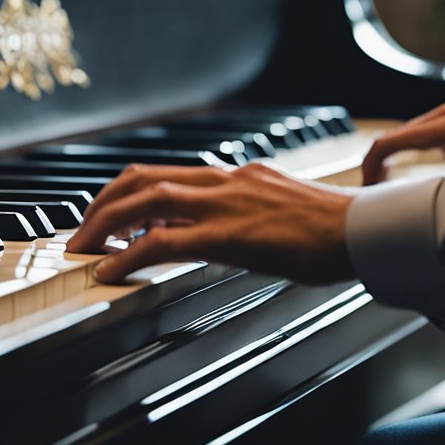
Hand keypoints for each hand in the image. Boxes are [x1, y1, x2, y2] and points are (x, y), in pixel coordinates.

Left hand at [65, 162, 357, 285]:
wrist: (363, 229)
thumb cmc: (329, 227)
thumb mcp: (274, 209)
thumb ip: (239, 212)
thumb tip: (209, 229)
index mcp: (232, 176)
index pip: (161, 172)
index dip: (123, 191)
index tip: (104, 214)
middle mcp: (221, 181)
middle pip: (140, 179)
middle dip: (101, 205)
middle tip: (81, 233)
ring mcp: (223, 203)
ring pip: (143, 202)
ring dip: (103, 225)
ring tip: (83, 249)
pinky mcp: (228, 233)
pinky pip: (163, 240)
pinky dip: (127, 255)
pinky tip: (112, 271)